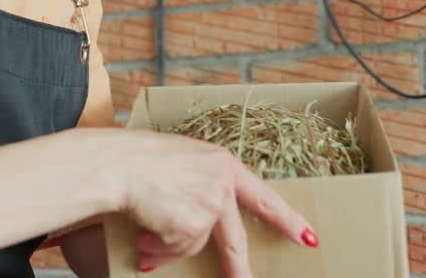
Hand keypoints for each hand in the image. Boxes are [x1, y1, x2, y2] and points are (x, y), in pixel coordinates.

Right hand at [107, 130, 316, 276]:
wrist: (116, 163)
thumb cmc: (138, 158)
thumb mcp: (182, 161)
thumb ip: (202, 182)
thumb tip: (204, 225)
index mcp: (222, 163)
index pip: (263, 196)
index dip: (287, 219)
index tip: (309, 238)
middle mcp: (221, 183)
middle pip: (235, 238)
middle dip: (238, 268)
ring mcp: (209, 205)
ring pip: (194, 245)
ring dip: (167, 249)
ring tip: (145, 235)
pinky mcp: (192, 224)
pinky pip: (177, 251)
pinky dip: (158, 251)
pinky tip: (142, 236)